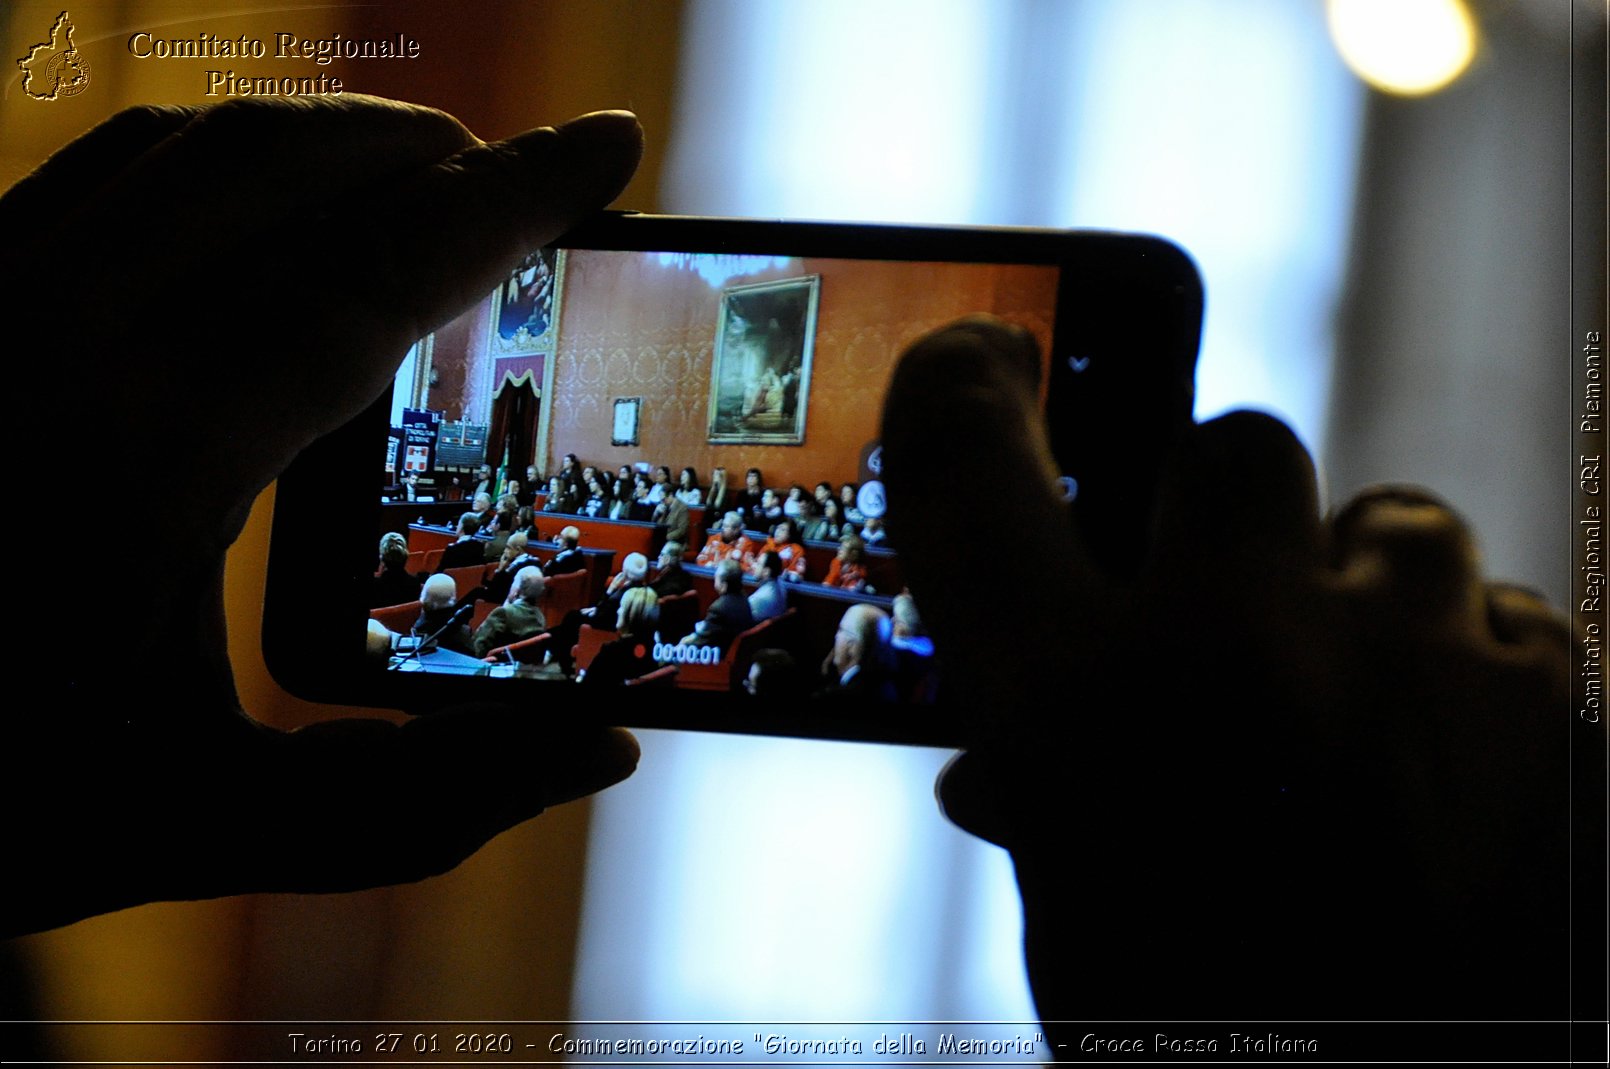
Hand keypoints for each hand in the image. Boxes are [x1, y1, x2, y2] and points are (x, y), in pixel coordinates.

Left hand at [6, 97, 643, 936]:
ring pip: (194, 146)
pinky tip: (260, 203)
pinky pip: (102, 169)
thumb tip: (602, 755)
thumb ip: (420, 802)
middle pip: (295, 169)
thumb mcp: (209, 824)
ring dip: (332, 142)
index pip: (382, 273)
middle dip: (439, 152)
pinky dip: (215, 157)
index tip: (609, 146)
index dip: (515, 203)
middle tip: (530, 179)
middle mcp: (63, 336)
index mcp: (155, 447)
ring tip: (421, 178)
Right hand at [880, 319, 1588, 1025]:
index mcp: (1074, 713)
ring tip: (1365, 703)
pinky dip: (1479, 683)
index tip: (975, 358)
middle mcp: (1232, 648)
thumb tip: (1001, 766)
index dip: (954, 393)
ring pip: (1393, 520)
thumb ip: (1044, 803)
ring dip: (1369, 596)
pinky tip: (1464, 776)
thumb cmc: (1221, 1041)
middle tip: (1233, 602)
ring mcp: (1413, 660)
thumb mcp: (1081, 930)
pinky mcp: (1560, 701)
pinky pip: (1513, 622)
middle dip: (1228, 514)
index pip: (968, 476)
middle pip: (1227, 446)